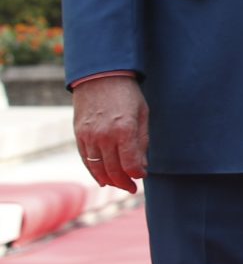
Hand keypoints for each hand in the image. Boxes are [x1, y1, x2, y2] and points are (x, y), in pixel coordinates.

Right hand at [70, 75, 147, 191]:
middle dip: (124, 182)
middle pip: (113, 170)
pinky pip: (85, 159)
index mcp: (124, 130)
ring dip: (109, 180)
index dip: (137, 174)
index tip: (142, 175)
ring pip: (97, 168)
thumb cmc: (127, 94)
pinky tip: (102, 178)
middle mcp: (104, 136)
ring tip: (119, 185)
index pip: (130, 165)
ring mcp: (89, 136)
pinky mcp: (79, 134)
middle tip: (132, 187)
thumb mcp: (143, 115)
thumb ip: (142, 142)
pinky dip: (93, 171)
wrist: (100, 76)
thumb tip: (141, 167)